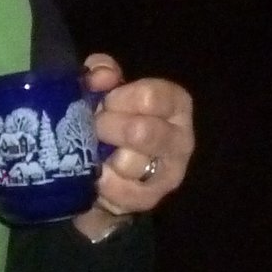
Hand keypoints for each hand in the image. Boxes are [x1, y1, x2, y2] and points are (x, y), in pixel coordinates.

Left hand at [75, 53, 194, 237]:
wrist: (103, 172)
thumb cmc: (109, 120)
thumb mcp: (105, 89)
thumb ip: (102, 72)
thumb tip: (101, 76)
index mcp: (175, 105)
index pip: (151, 97)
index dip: (118, 99)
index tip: (104, 103)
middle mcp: (181, 139)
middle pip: (141, 131)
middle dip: (106, 128)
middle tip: (92, 128)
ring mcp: (169, 173)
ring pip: (130, 163)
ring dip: (101, 156)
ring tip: (91, 151)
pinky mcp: (150, 199)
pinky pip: (120, 191)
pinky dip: (100, 182)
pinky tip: (94, 175)